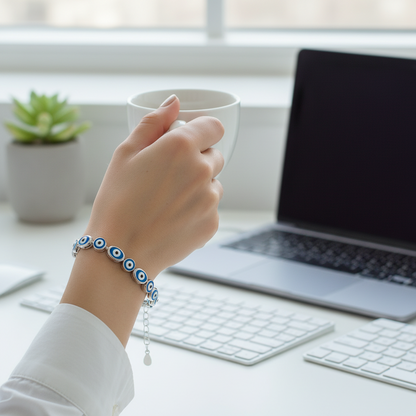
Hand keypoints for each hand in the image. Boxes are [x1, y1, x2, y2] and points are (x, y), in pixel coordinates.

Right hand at [85, 95, 224, 277]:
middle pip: (214, 155)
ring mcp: (210, 199)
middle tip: (169, 177)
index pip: (213, 126)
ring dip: (198, 186)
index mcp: (181, 146)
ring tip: (168, 201)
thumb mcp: (126, 153)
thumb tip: (173, 103)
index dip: (200, 131)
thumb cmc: (117, 202)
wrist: (121, 252)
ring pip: (213, 183)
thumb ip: (153, 123)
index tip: (188, 141)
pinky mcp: (212, 222)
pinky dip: (198, 210)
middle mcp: (202, 170)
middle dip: (197, 160)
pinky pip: (211, 208)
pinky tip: (173, 218)